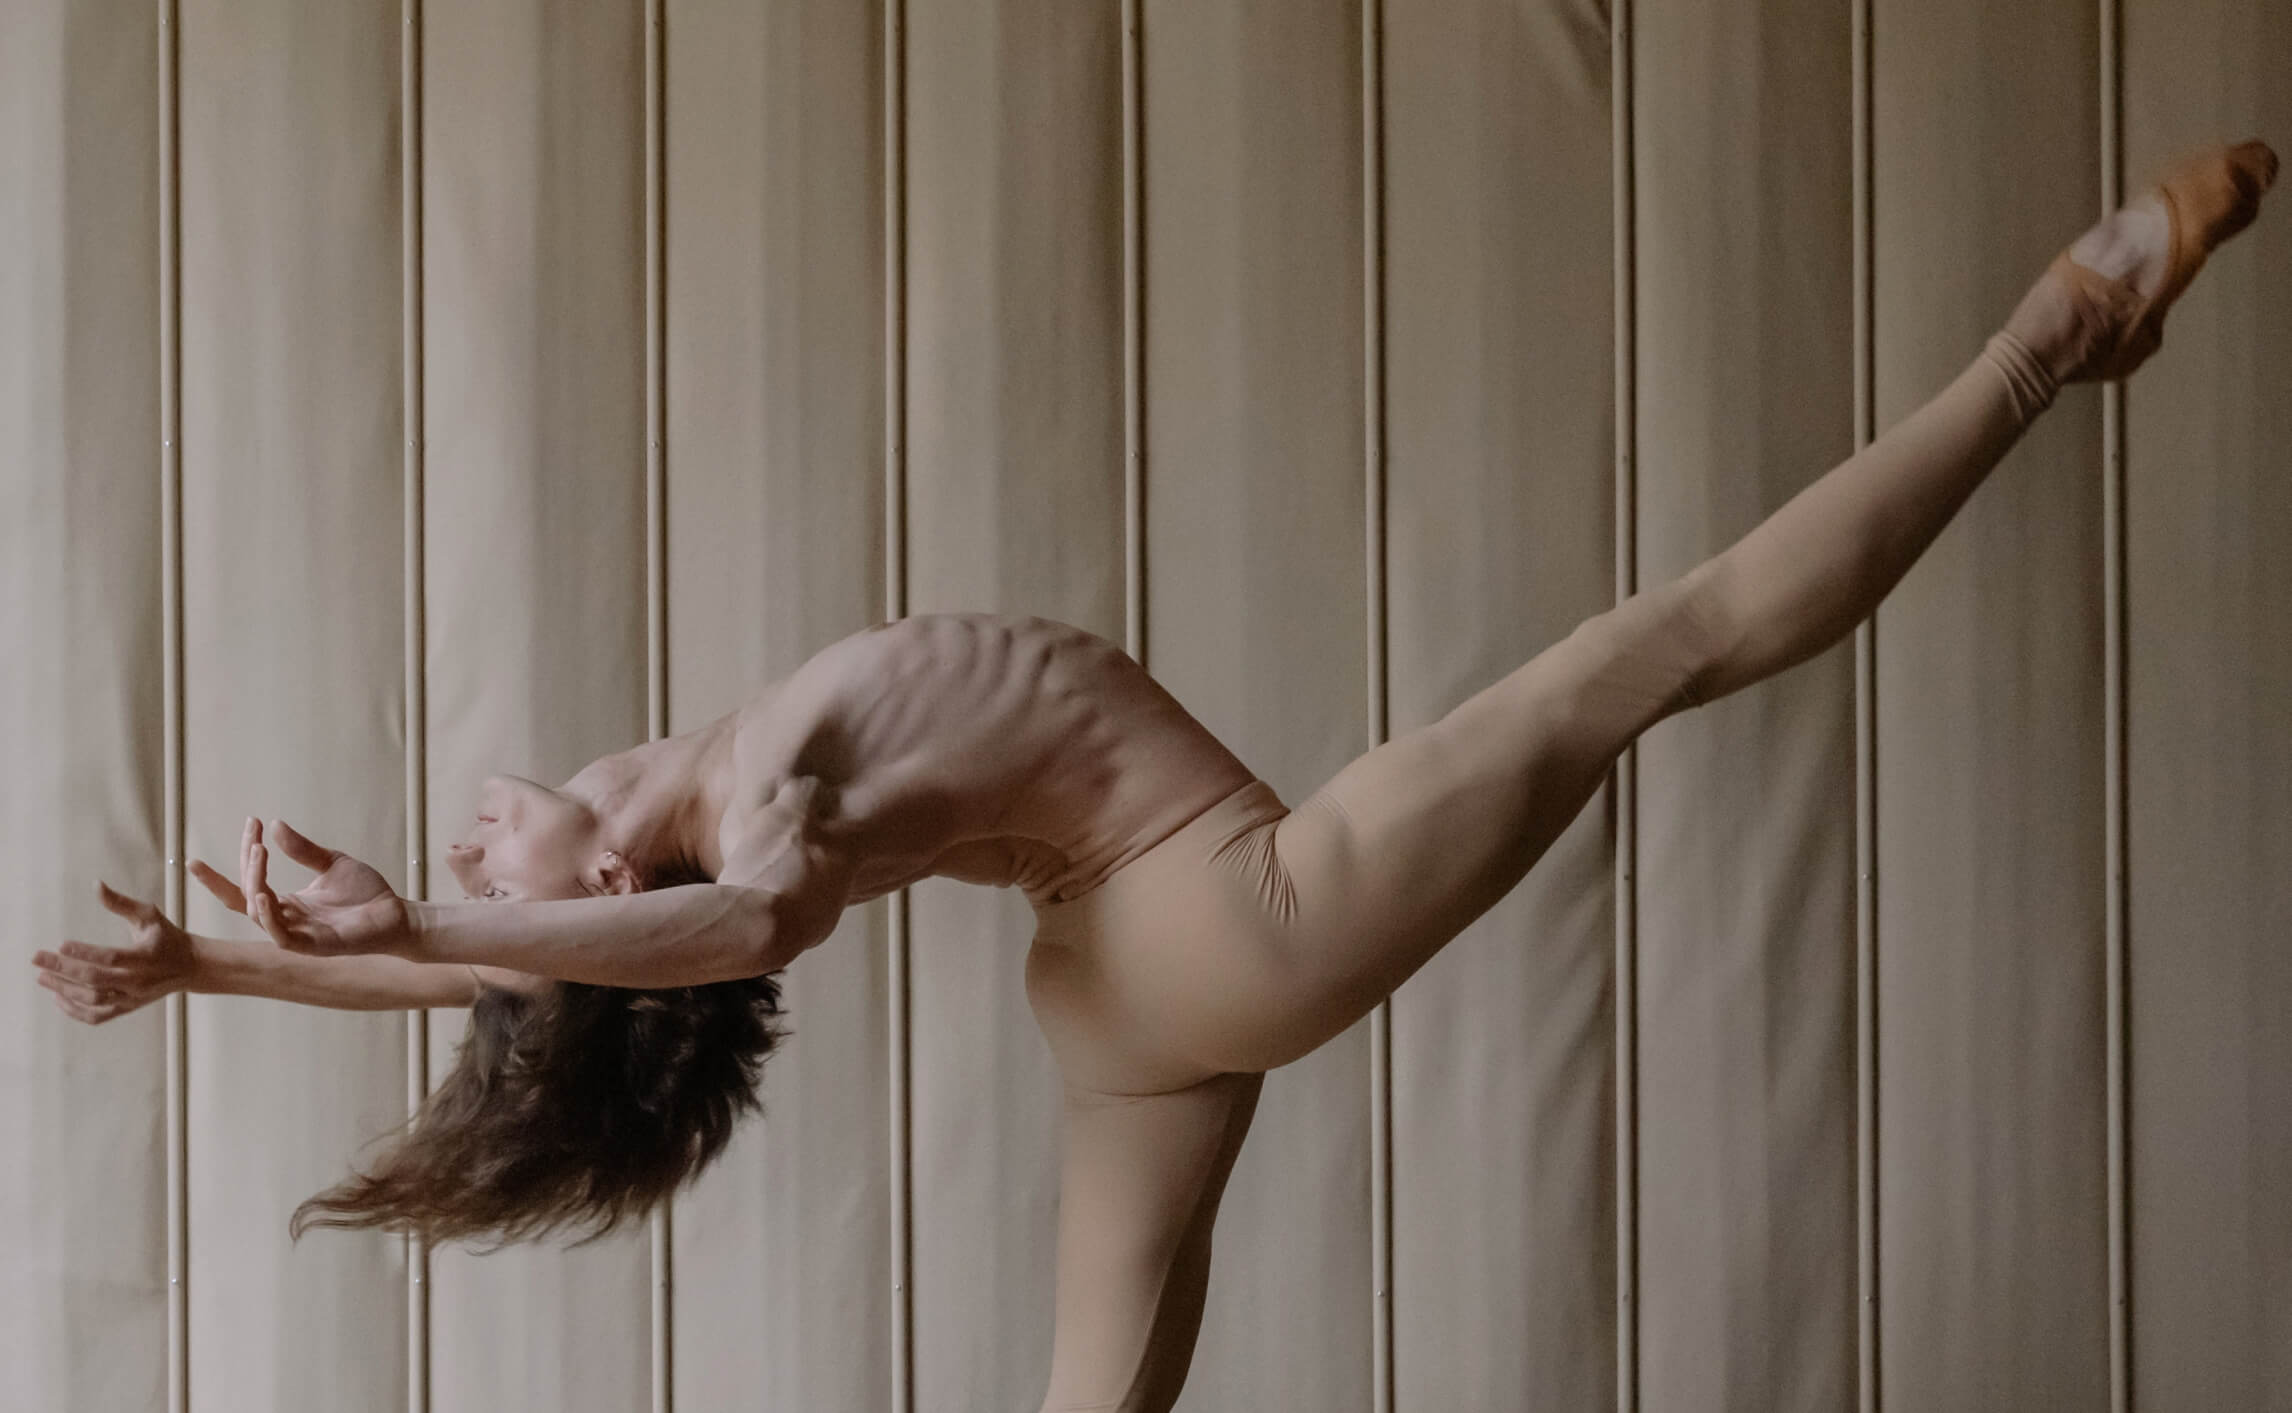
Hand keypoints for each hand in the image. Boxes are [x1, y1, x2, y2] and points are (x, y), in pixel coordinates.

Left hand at [30, 881, 196, 1024]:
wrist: (191, 966)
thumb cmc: (167, 937)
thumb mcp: (149, 915)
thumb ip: (121, 903)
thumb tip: (96, 885)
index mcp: (147, 957)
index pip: (112, 957)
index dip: (85, 952)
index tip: (60, 944)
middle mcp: (140, 981)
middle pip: (96, 980)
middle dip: (63, 969)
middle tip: (37, 958)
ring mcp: (133, 998)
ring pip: (93, 999)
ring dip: (64, 989)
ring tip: (42, 977)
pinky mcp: (128, 1008)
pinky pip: (97, 1016)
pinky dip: (74, 1010)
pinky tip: (58, 997)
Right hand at [189, 817, 410, 957]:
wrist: (396, 913)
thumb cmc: (365, 892)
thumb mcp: (332, 864)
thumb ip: (303, 850)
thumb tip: (275, 824)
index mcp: (287, 902)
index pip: (249, 883)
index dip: (244, 855)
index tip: (253, 821)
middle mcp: (286, 919)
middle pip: (245, 897)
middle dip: (238, 869)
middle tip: (254, 837)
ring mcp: (298, 934)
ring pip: (258, 913)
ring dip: (254, 882)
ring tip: (258, 852)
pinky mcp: (314, 946)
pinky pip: (281, 937)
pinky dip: (268, 918)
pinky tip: (264, 894)